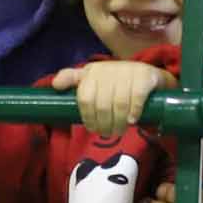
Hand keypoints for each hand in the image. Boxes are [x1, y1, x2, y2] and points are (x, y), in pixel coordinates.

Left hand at [50, 59, 169, 137]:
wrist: (147, 74)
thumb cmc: (115, 81)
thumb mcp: (93, 77)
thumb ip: (72, 79)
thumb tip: (55, 85)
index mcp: (92, 71)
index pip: (85, 98)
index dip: (87, 117)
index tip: (92, 129)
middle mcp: (109, 69)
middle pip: (102, 104)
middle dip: (104, 124)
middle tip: (107, 134)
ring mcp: (128, 71)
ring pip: (119, 103)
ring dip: (119, 122)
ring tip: (119, 131)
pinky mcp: (145, 76)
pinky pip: (137, 97)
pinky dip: (134, 112)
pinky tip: (132, 121)